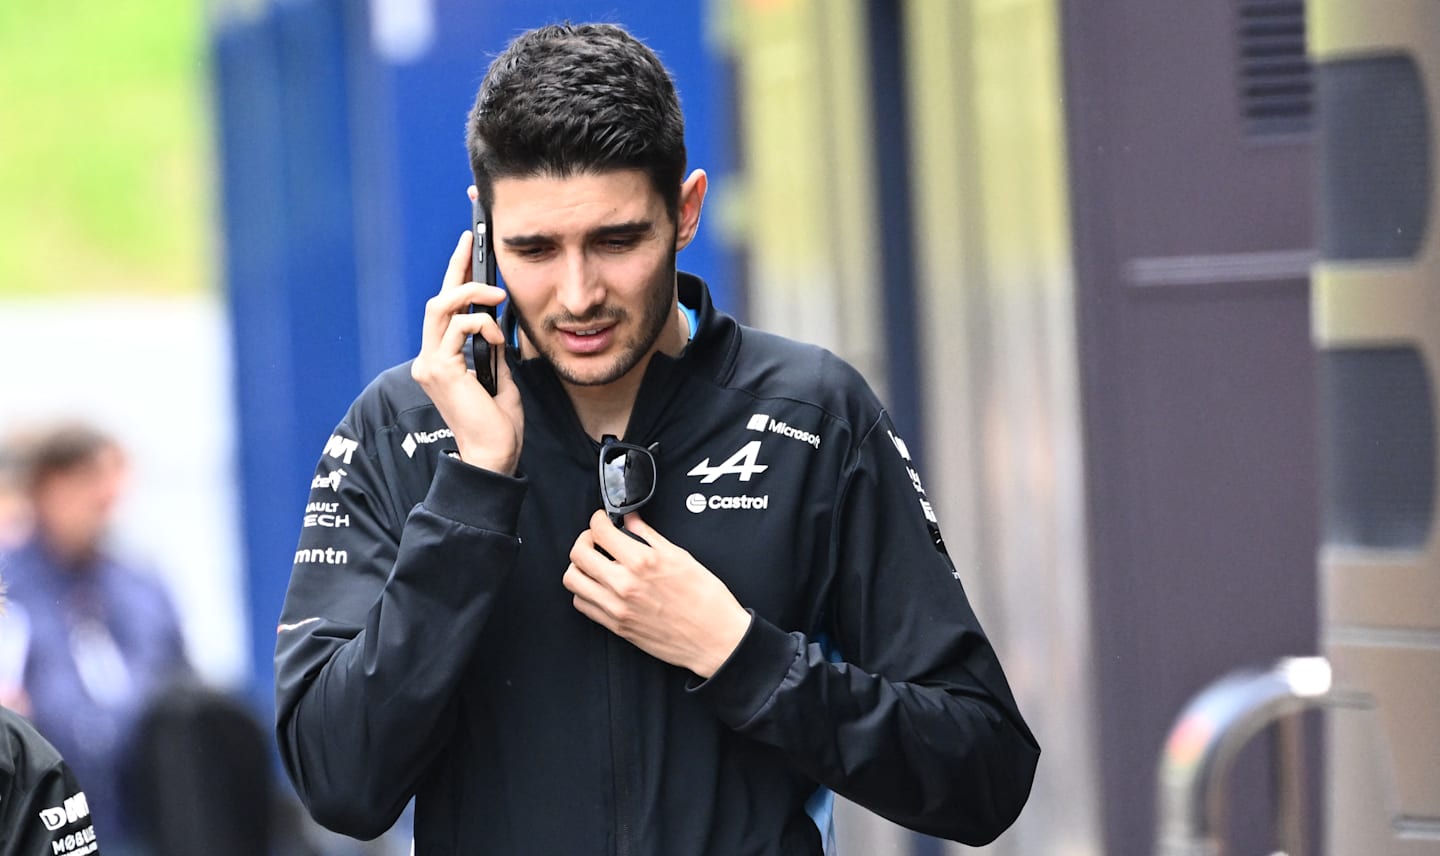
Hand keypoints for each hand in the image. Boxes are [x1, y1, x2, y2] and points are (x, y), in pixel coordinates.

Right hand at [411, 230, 523, 473]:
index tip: (466, 249)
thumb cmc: (499, 425)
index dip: (453, 276)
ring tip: (499, 297)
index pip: (444, 311)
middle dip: (457, 268)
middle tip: (473, 244)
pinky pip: (459, 327)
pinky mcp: (439, 369)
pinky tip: (498, 339)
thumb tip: (496, 324)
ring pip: (441, 307)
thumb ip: (492, 350)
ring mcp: (431, 364)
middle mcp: (429, 360)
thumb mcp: (500, 377)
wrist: (495, 455)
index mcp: (441, 361)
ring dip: (474, 295)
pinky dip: (482, 324)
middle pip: (437, 301)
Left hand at [564, 510, 752, 677]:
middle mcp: (624, 584)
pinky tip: (600, 586)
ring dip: (580, 566)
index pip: (599, 531)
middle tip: (597, 539)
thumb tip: (630, 520)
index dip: (598, 520)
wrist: (715, 638)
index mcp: (642, 561)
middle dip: (585, 540)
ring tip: (595, 563)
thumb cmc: (706, 599)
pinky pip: (582, 604)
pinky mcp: (616, 626)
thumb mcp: (680, 557)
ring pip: (572, 580)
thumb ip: (649, 536)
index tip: (602, 520)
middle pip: (578, 553)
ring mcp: (616, 607)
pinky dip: (585, 591)